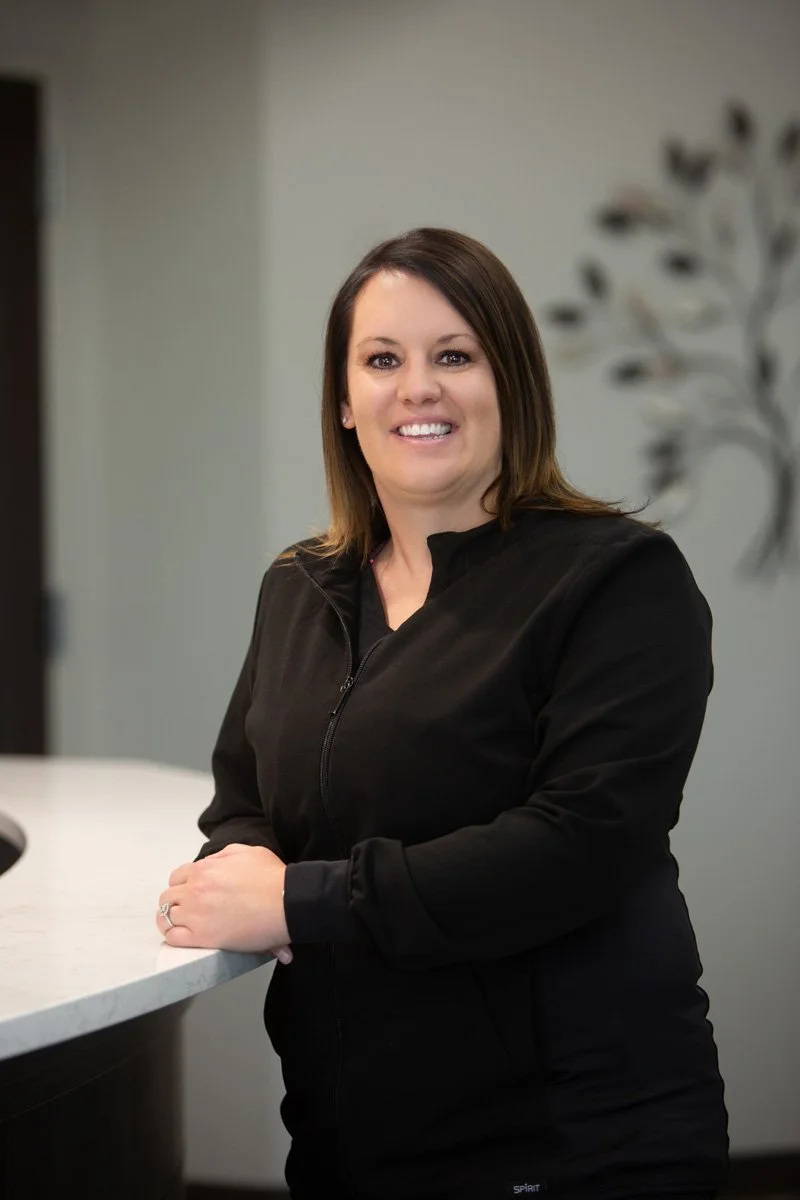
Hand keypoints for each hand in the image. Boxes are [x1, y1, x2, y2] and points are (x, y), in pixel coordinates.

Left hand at [156, 843, 291, 955]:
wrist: (287, 901)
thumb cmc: (273, 878)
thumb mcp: (248, 852)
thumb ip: (224, 856)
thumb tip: (213, 862)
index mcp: (204, 869)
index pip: (177, 877)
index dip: (183, 885)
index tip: (189, 893)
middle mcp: (195, 890)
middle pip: (168, 897)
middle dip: (175, 902)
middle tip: (186, 910)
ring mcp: (196, 914)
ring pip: (165, 917)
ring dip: (171, 920)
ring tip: (182, 925)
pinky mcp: (202, 937)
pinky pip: (173, 937)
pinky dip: (174, 937)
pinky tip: (183, 937)